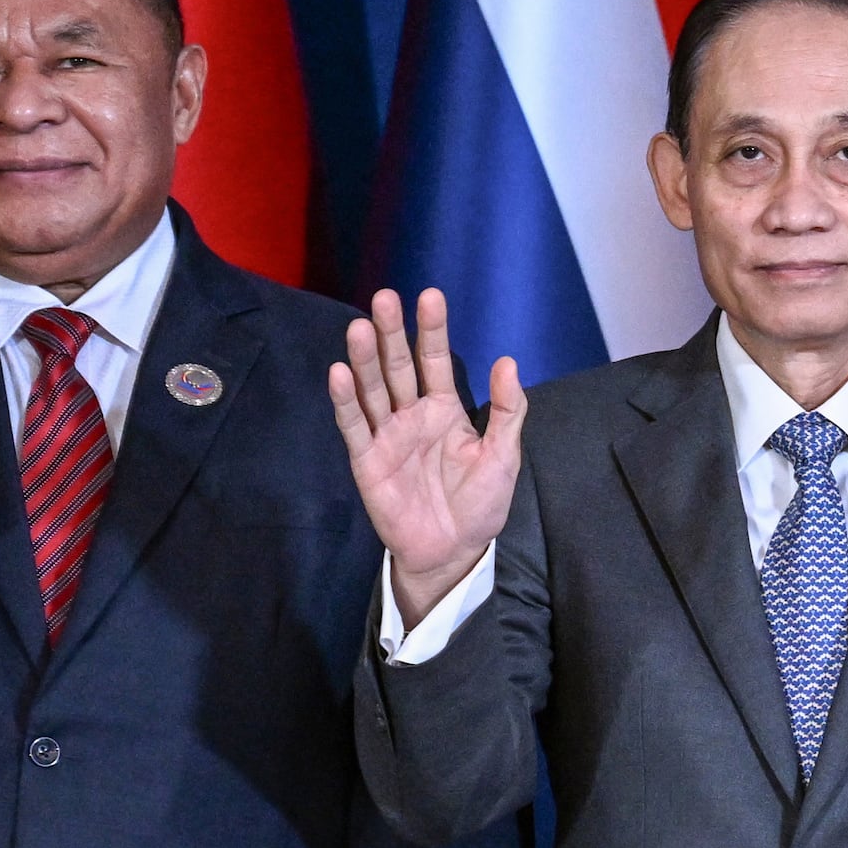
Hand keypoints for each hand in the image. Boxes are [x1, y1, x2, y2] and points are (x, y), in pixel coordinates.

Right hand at [330, 290, 524, 626]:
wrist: (454, 551)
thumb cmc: (480, 503)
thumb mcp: (505, 455)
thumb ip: (508, 410)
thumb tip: (508, 361)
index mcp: (444, 409)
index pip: (435, 360)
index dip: (432, 330)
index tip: (430, 295)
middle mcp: (411, 415)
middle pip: (397, 367)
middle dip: (391, 333)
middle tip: (385, 297)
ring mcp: (387, 436)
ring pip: (372, 390)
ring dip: (365, 359)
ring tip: (360, 328)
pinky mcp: (367, 461)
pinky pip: (355, 426)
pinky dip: (346, 400)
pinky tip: (339, 372)